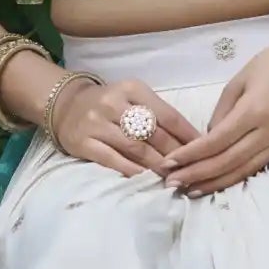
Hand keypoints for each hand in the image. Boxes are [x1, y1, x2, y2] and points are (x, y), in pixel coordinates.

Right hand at [51, 75, 199, 177]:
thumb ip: (157, 115)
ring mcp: (97, 123)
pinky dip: (132, 171)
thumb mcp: (133, 99)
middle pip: (154, 133)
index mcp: (132, 89)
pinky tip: (145, 180)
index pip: (168, 115)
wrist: (65, 106)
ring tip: (173, 178)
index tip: (204, 151)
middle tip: (191, 170)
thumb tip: (191, 142)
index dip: (187, 136)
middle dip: (176, 154)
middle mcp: (114, 103)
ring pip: (136, 148)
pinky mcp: (84, 142)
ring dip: (157, 165)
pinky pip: (113, 160)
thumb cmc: (109, 105)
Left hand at [159, 39, 268, 196]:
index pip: (216, 142)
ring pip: (242, 171)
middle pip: (227, 162)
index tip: (170, 164)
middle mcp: (267, 132)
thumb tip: (209, 139)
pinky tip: (217, 184)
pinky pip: (255, 168)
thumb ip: (221, 112)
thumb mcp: (239, 80)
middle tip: (172, 184)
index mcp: (253, 111)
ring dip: (214, 184)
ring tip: (190, 191)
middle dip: (197, 175)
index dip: (191, 156)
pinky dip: (234, 178)